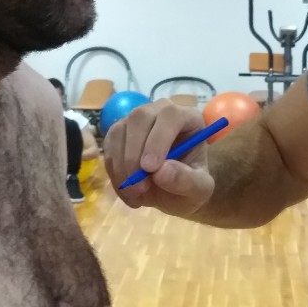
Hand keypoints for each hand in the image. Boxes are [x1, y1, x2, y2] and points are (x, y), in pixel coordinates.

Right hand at [105, 99, 214, 215]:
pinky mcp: (118, 133)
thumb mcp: (199, 190)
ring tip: (136, 194)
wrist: (171, 191)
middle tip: (140, 186)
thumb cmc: (189, 185)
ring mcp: (136, 120)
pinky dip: (114, 172)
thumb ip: (187, 181)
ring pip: (119, 131)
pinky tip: (127, 191)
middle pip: (139, 117)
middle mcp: (160, 111)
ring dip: (122, 166)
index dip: (158, 139)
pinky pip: (108, 147)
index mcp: (188, 118)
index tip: (150, 168)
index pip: (170, 115)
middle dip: (135, 154)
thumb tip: (161, 172)